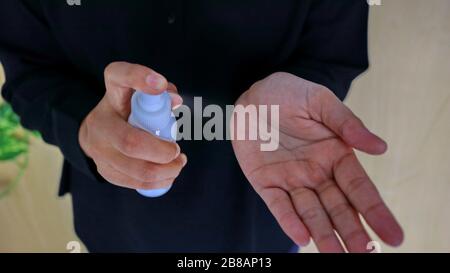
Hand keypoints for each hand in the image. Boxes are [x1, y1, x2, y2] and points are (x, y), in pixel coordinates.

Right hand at [79, 62, 186, 189]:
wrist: (96, 132)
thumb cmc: (128, 110)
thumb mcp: (140, 94)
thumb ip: (160, 93)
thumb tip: (175, 101)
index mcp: (112, 94)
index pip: (119, 75)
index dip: (140, 77)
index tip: (161, 84)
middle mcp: (100, 121)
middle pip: (131, 142)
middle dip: (162, 152)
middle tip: (177, 152)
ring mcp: (98, 149)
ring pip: (136, 170)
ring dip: (166, 170)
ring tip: (178, 164)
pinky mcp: (104, 170)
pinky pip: (134, 183)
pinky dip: (157, 182)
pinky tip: (168, 175)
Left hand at [232, 72, 402, 251]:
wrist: (253, 95)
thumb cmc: (290, 95)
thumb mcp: (321, 102)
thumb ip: (347, 123)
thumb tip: (381, 148)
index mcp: (335, 155)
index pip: (360, 188)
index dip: (376, 211)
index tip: (394, 235)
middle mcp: (316, 173)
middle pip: (338, 208)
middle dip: (353, 231)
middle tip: (366, 254)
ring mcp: (291, 180)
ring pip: (311, 213)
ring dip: (324, 235)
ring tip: (337, 256)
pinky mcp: (265, 182)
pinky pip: (278, 205)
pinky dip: (289, 220)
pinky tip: (301, 236)